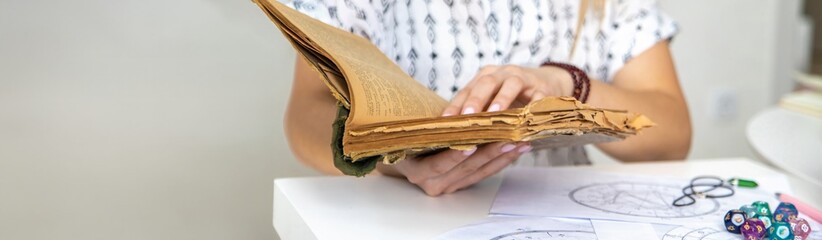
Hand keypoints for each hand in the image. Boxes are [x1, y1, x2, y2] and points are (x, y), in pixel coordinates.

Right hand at [379, 142, 531, 195]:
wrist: (405, 156)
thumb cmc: (409, 140)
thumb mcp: (414, 134)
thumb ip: (432, 131)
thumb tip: (459, 116)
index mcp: (417, 171)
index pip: (439, 164)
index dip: (456, 155)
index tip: (473, 144)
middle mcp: (432, 183)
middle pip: (465, 169)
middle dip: (489, 153)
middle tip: (508, 139)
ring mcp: (448, 187)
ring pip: (478, 172)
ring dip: (501, 157)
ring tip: (519, 142)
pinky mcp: (462, 185)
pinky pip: (484, 174)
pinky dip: (501, 161)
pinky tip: (515, 150)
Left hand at [442, 65, 573, 115]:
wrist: (548, 83)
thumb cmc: (513, 96)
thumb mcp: (493, 100)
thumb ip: (479, 112)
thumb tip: (455, 134)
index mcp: (486, 77)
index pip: (467, 90)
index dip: (455, 106)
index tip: (445, 122)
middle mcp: (503, 74)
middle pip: (486, 82)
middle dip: (475, 99)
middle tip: (467, 116)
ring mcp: (524, 78)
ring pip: (511, 84)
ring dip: (502, 99)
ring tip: (493, 115)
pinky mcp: (543, 88)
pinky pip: (538, 97)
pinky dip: (532, 107)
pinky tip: (526, 120)